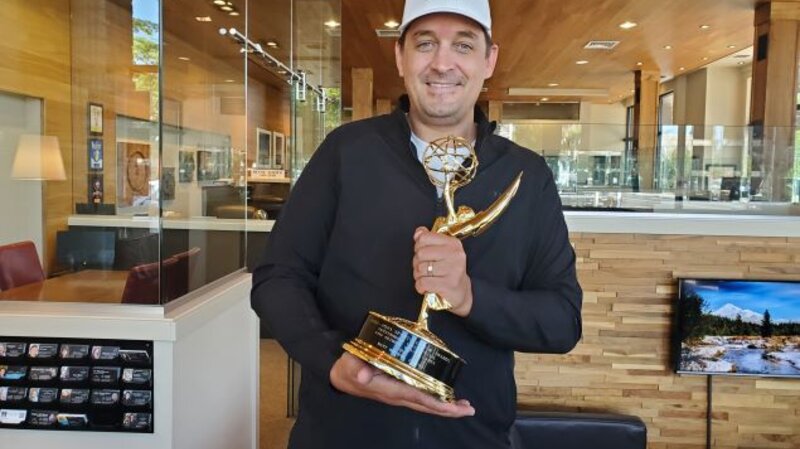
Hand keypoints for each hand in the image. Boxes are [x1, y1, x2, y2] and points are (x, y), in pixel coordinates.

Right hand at [330, 353, 474, 417]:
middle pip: (427, 405)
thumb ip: (357, 369)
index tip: (452, 405)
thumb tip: (363, 376)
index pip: (416, 397)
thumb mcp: (351, 365)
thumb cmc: (349, 368)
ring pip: (427, 404)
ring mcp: (400, 395)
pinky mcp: (401, 390)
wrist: (343, 376)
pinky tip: (448, 398)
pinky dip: (438, 400)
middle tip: (469, 409)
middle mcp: (398, 395)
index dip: (435, 402)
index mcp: (390, 389)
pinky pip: (423, 398)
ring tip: (465, 407)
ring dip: (447, 407)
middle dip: (448, 409)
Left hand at [412, 227, 472, 316]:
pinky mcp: (448, 284)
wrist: (462, 292)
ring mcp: (453, 270)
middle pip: (420, 253)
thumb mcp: (441, 251)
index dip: (418, 247)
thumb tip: (419, 232)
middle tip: (425, 269)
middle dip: (417, 263)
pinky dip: (420, 287)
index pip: (424, 237)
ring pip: (420, 269)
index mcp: (453, 243)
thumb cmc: (448, 270)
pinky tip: (426, 288)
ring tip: (427, 278)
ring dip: (418, 276)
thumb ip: (428, 239)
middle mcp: (455, 254)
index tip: (424, 255)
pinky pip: (423, 282)